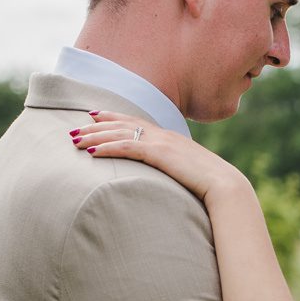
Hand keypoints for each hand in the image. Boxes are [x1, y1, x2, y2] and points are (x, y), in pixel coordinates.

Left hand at [72, 112, 246, 201]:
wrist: (224, 185)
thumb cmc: (209, 185)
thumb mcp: (187, 173)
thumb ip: (173, 170)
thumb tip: (165, 178)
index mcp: (169, 138)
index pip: (136, 122)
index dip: (113, 117)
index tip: (94, 115)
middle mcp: (163, 135)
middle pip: (122, 124)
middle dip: (96, 126)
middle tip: (75, 129)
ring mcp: (161, 142)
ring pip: (120, 133)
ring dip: (95, 136)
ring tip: (75, 140)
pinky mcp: (159, 153)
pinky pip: (127, 147)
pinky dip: (108, 148)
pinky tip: (92, 153)